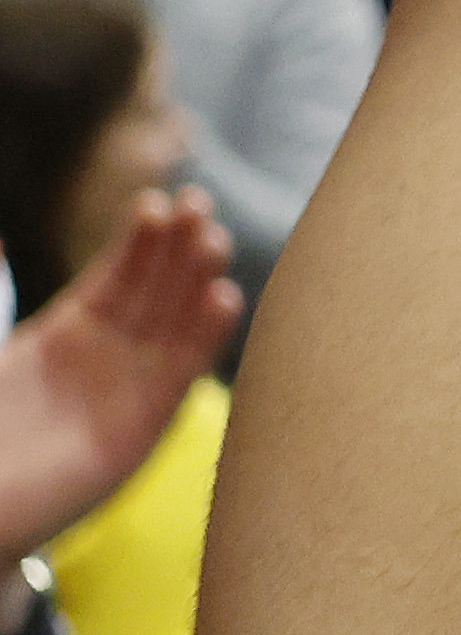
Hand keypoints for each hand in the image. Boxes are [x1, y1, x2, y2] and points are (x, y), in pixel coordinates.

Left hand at [0, 187, 232, 559]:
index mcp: (62, 336)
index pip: (114, 275)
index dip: (137, 240)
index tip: (155, 201)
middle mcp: (105, 359)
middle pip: (153, 291)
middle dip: (178, 247)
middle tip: (198, 203)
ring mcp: (126, 393)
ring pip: (175, 325)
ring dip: (199, 282)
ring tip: (212, 239)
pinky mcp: (140, 432)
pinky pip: (181, 378)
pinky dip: (205, 338)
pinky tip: (224, 298)